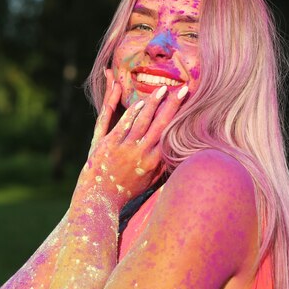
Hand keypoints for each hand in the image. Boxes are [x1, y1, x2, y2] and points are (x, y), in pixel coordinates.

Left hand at [78, 69, 188, 206]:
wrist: (99, 199)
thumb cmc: (125, 192)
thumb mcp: (148, 182)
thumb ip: (161, 167)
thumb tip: (174, 155)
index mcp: (153, 161)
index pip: (169, 134)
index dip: (180, 118)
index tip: (188, 105)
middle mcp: (141, 153)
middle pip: (160, 124)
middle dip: (172, 105)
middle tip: (182, 89)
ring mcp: (124, 147)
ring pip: (141, 121)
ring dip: (152, 103)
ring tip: (162, 89)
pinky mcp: (107, 143)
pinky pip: (121, 124)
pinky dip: (131, 112)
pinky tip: (139, 102)